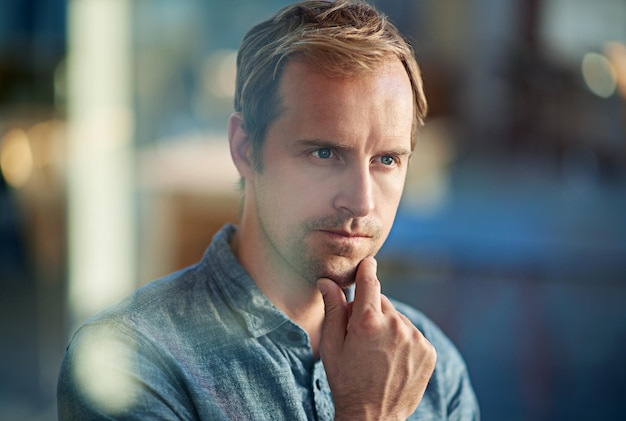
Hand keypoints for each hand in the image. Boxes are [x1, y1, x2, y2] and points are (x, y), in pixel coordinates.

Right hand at [317, 257, 436, 420]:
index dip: (367, 270)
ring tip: (377, 353)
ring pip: (397, 318)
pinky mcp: (428, 351)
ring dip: (387, 326)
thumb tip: (327, 281)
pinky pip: (412, 333)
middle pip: (381, 302)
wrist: (373, 417)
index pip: (370, 282)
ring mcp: (415, 338)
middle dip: (370, 311)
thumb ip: (333, 309)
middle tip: (359, 335)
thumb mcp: (331, 345)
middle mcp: (396, 326)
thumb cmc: (345, 381)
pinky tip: (392, 359)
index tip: (368, 262)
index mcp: (368, 322)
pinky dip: (402, 340)